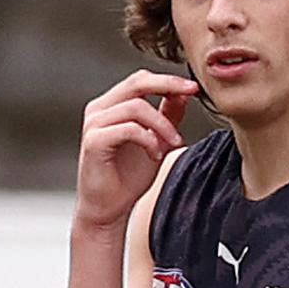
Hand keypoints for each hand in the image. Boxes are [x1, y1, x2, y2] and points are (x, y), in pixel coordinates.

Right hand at [74, 70, 197, 228]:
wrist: (109, 207)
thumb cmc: (127, 176)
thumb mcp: (158, 141)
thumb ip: (167, 116)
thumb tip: (183, 93)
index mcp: (112, 106)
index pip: (140, 80)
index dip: (168, 80)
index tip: (194, 87)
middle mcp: (100, 110)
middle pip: (136, 83)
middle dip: (168, 85)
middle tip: (191, 93)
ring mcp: (95, 124)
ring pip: (136, 107)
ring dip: (162, 124)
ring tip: (173, 143)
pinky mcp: (94, 141)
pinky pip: (128, 129)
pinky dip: (149, 140)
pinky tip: (155, 155)